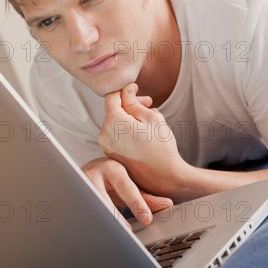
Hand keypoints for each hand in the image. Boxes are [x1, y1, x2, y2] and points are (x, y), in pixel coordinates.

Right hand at [82, 157, 172, 228]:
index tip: (147, 220)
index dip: (137, 203)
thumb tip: (168, 205)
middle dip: (116, 219)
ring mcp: (79, 185)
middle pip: (105, 199)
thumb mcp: (129, 185)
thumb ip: (147, 198)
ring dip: (102, 224)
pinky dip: (91, 225)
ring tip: (113, 237)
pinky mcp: (72, 196)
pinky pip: (81, 213)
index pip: (126, 186)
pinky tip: (99, 234)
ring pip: (91, 207)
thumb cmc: (111, 179)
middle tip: (128, 234)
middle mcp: (93, 174)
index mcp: (112, 168)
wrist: (88, 171)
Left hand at [98, 83, 192, 199]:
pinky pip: (115, 133)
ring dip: (129, 116)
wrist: (164, 179)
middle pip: (112, 109)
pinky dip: (126, 128)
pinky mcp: (110, 153)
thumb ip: (134, 101)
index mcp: (113, 122)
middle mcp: (104, 134)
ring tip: (149, 118)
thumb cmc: (161, 148)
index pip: (112, 96)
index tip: (137, 89)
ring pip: (114, 121)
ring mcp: (105, 145)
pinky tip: (142, 131)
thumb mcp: (151, 117)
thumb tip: (126, 91)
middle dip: (129, 103)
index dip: (125, 90)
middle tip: (149, 103)